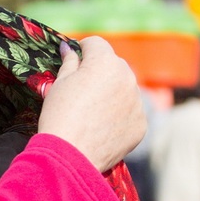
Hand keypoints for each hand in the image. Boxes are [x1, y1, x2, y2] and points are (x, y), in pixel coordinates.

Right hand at [36, 36, 145, 171]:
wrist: (69, 156)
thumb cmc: (59, 117)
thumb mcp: (58, 86)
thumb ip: (68, 63)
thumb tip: (68, 48)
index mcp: (105, 63)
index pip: (96, 44)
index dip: (82, 50)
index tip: (74, 59)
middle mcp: (127, 77)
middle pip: (113, 66)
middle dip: (99, 73)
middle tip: (80, 92)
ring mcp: (137, 102)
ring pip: (124, 90)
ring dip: (111, 95)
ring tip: (90, 115)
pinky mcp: (140, 124)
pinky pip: (130, 113)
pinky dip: (118, 118)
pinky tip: (100, 129)